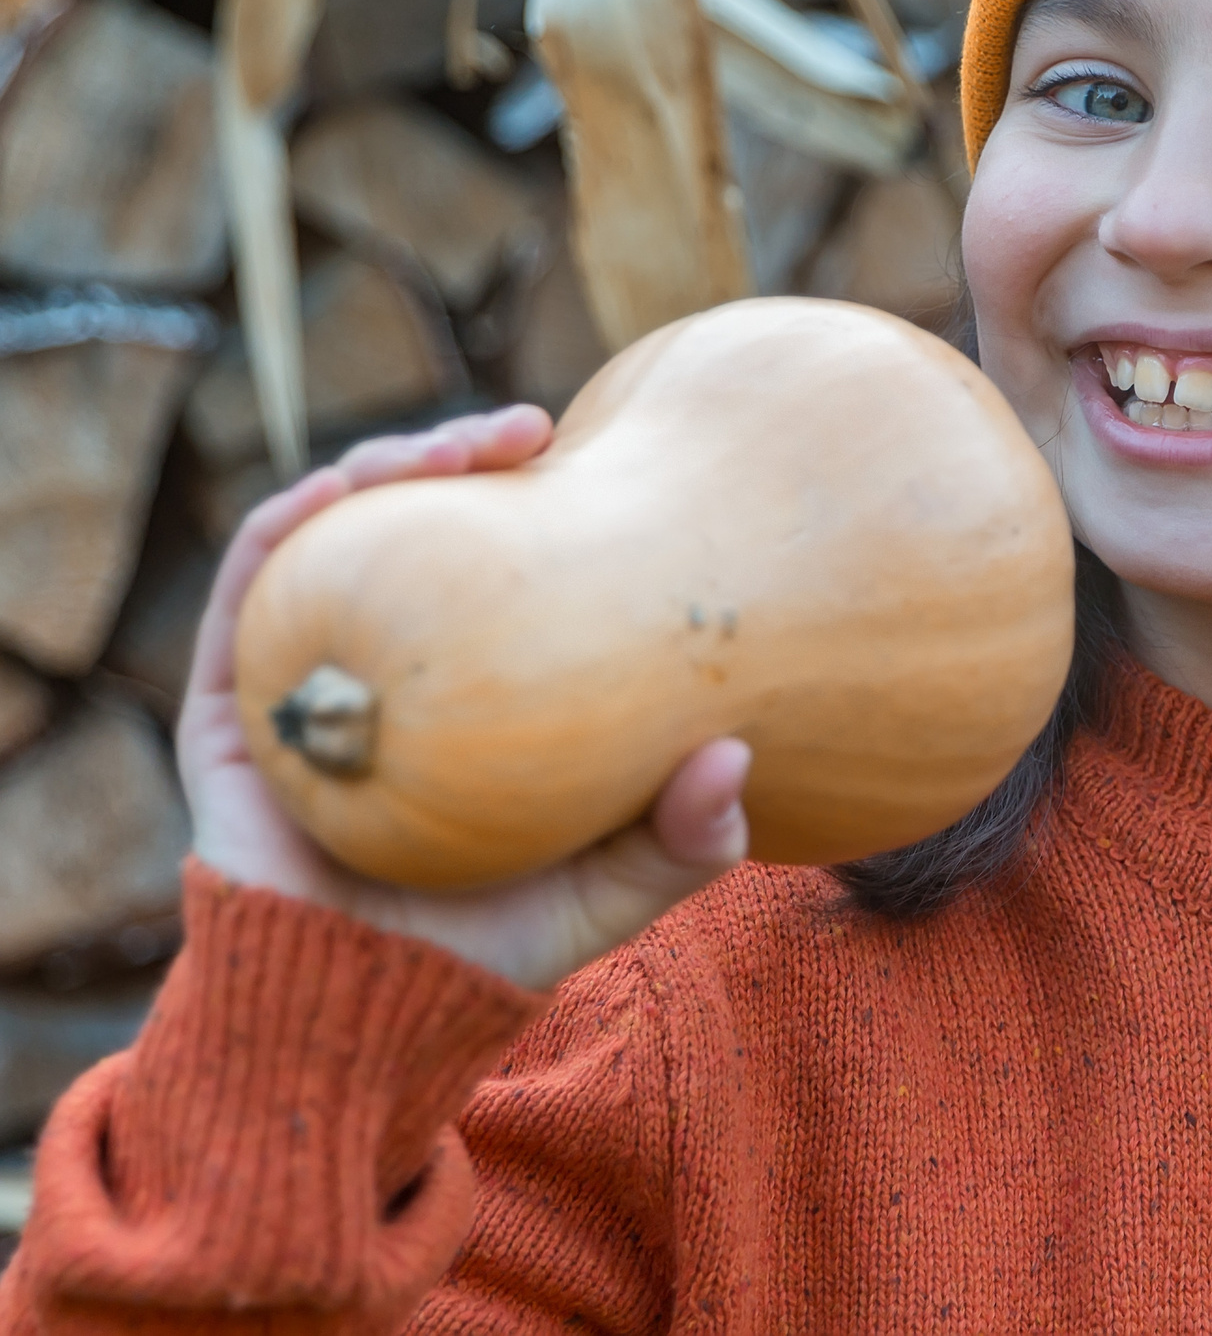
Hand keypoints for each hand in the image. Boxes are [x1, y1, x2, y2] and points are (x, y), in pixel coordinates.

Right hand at [179, 406, 750, 990]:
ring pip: (334, 535)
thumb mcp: (615, 890)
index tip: (600, 458)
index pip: (502, 562)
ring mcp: (307, 678)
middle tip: (534, 427)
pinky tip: (336, 494)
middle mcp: (392, 669)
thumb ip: (685, 838)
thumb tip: (739, 754)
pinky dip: (287, 528)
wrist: (362, 1025)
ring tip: (459, 444)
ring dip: (385, 465)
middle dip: (466, 453)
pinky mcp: (232, 711)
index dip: (543, 499)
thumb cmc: (492, 950)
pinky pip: (249, 595)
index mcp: (471, 688)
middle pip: (421, 526)